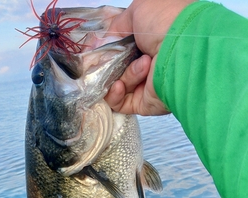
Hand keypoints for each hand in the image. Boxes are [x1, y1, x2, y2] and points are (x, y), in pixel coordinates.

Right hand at [105, 0, 195, 114]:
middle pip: (116, 68)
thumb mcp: (138, 9)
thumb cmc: (168, 22)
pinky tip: (120, 85)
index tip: (97, 50)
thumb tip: (101, 44)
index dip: (108, 49)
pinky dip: (115, 94)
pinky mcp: (144, 102)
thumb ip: (117, 26)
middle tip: (108, 60)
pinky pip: (119, 102)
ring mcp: (147, 84)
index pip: (122, 48)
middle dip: (109, 64)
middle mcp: (150, 62)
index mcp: (151, 39)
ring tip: (142, 65)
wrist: (184, 49)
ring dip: (122, 74)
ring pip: (117, 83)